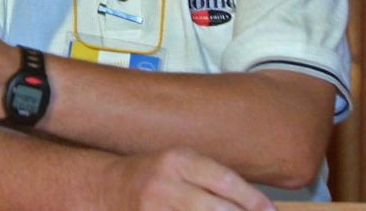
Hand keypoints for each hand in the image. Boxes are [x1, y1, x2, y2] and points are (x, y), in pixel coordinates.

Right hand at [106, 148, 274, 210]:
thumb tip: (257, 206)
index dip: (252, 199)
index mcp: (176, 160)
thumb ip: (213, 179)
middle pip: (218, 209)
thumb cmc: (154, 175)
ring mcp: (154, 209)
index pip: (224, 180)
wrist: (108, 186)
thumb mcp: (180, 164)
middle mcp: (165, 184)